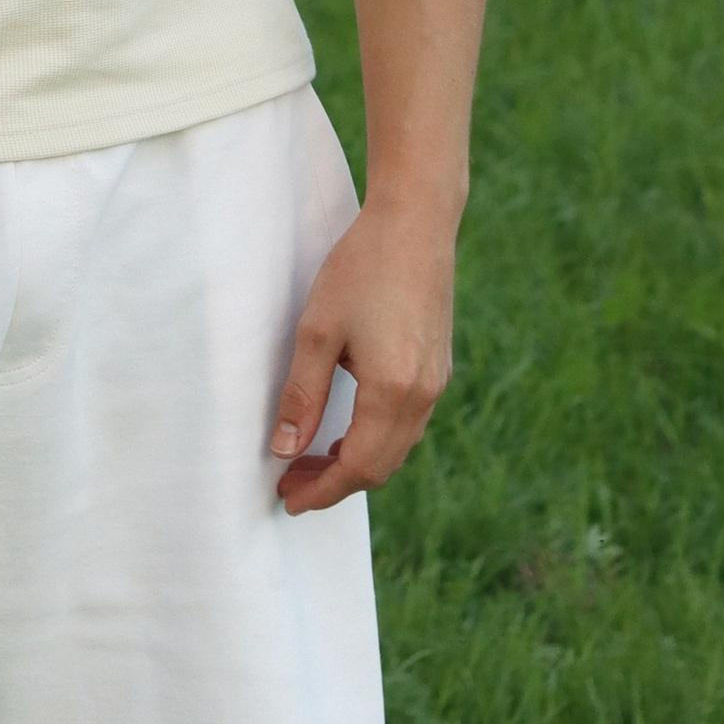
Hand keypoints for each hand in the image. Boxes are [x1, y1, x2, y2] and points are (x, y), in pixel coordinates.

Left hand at [269, 197, 456, 516]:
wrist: (416, 223)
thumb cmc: (362, 267)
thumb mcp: (318, 329)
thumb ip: (302, 395)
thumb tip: (285, 450)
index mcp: (393, 391)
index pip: (358, 468)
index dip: (322, 491)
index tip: (288, 500)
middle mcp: (423, 396)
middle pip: (381, 466)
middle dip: (336, 482)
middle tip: (291, 482)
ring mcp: (436, 382)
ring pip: (397, 447)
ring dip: (357, 462)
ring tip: (312, 458)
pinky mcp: (438, 367)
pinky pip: (408, 423)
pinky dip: (377, 439)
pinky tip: (348, 426)